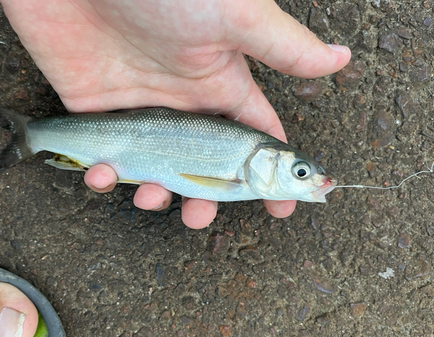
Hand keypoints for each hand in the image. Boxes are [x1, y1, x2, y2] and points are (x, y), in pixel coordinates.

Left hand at [0, 0, 349, 227]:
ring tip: (151, 198)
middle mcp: (182, 103)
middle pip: (203, 167)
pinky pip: (102, 157)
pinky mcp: (95, 111)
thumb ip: (283, 47)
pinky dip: (102, 176)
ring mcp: (139, 110)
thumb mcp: (232, 15)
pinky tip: (101, 175)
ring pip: (154, 171)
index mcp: (219, 84)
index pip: (255, 137)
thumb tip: (340, 59)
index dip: (269, 176)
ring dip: (155, 196)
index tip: (282, 210)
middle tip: (200, 217)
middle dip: (206, 199)